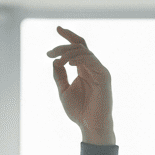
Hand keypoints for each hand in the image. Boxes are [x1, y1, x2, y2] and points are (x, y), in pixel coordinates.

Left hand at [46, 26, 114, 144]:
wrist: (90, 125)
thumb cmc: (79, 111)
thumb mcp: (63, 91)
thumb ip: (59, 76)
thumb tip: (54, 61)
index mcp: (83, 69)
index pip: (78, 47)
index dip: (68, 36)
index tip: (57, 28)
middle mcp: (92, 67)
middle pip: (80, 46)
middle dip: (63, 45)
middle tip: (50, 53)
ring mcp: (99, 70)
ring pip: (84, 52)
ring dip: (68, 53)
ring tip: (57, 60)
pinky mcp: (104, 76)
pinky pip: (91, 60)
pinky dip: (79, 59)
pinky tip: (68, 63)